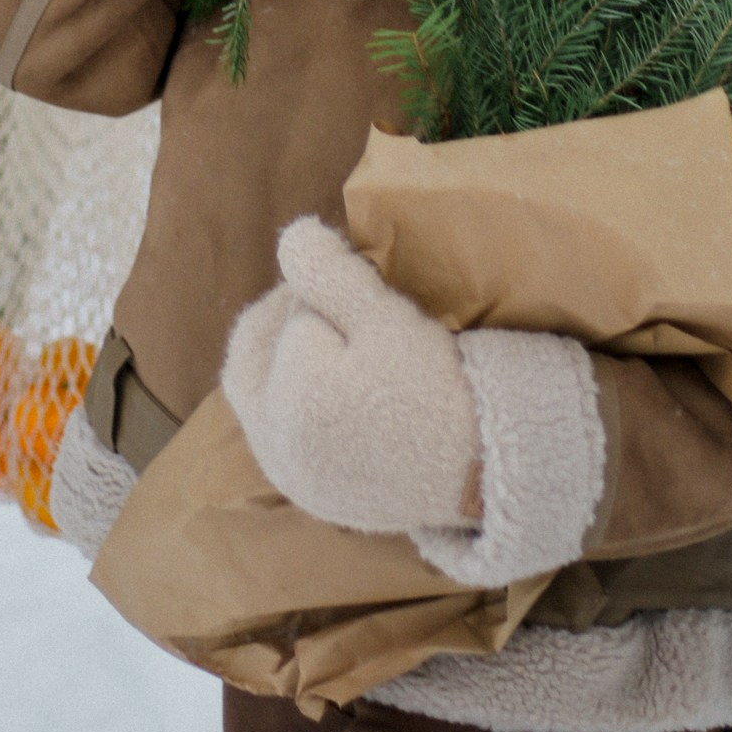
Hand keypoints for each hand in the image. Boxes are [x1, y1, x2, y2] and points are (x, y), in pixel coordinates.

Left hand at [221, 216, 479, 534]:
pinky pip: (278, 433)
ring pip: (258, 394)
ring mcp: (289, 474)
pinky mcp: (312, 494)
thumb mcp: (386, 318)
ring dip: (283, 356)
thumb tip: (290, 236)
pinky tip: (332, 385)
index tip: (356, 274)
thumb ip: (330, 273)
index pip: (288, 314)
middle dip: (283, 316)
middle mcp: (274, 444)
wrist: (481, 475)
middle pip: (250, 354)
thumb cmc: (434, 390)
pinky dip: (292, 398)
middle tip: (328, 295)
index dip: (320, 284)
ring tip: (331, 335)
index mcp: (288, 398)